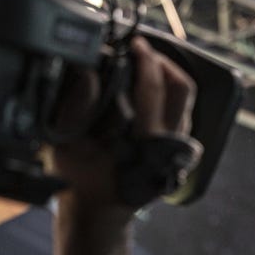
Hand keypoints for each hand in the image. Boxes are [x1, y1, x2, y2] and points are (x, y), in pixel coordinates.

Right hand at [49, 36, 195, 208]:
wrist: (100, 209)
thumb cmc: (82, 178)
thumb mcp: (68, 144)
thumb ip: (75, 108)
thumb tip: (87, 73)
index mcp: (147, 141)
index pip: (154, 90)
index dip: (145, 61)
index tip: (135, 44)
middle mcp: (171, 142)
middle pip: (182, 88)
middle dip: (163, 62)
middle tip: (143, 49)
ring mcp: (179, 145)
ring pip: (186, 99)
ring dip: (168, 75)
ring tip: (146, 62)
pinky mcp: (179, 146)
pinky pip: (182, 110)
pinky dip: (168, 91)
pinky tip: (148, 84)